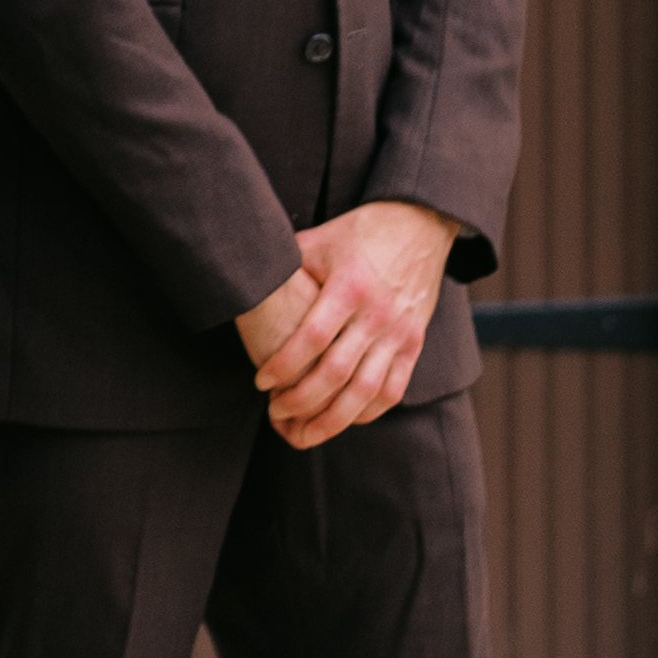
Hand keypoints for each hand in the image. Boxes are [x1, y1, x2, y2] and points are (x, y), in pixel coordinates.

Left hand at [241, 201, 453, 448]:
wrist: (417, 225)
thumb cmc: (355, 233)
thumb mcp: (316, 242)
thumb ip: (284, 266)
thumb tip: (239, 280)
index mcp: (348, 287)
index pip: (312, 338)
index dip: (284, 365)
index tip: (260, 382)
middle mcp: (376, 315)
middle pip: (337, 374)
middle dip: (302, 401)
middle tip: (275, 412)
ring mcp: (399, 333)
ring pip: (366, 391)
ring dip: (333, 420)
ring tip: (304, 432)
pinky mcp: (414, 343)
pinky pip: (393, 390)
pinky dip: (368, 412)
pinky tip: (343, 419)